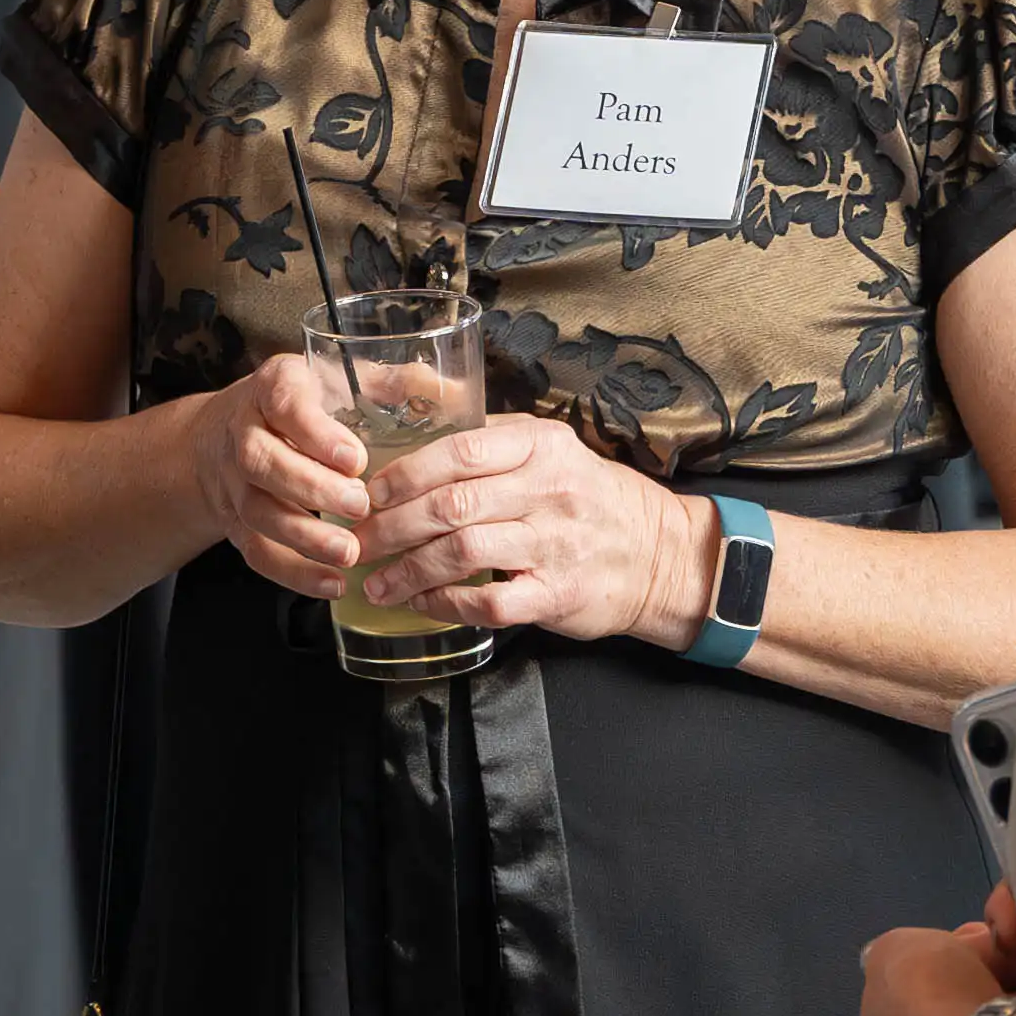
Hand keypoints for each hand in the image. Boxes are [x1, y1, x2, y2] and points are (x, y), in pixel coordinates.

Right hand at [189, 352, 375, 601]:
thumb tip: (450, 388)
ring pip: (257, 511)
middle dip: (311, 487)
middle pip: (261, 460)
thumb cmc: (304, 403)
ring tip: (349, 553)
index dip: (317, 433)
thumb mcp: (338, 376)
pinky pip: (257, 552)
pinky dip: (294, 572)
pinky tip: (332, 583)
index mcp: (274, 387)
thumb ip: (389, 382)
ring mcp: (234, 481)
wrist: (228, 428)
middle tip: (359, 506)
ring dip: (303, 537)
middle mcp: (243, 432)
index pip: (284, 404)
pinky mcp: (236, 522)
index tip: (356, 458)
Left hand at [349, 413, 705, 644]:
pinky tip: (422, 604)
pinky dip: (447, 604)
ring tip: (376, 582)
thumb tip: (404, 410)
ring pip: (464, 553)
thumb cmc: (587, 497)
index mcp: (540, 446)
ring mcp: (555, 544)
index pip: (457, 452)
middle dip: (391, 526)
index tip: (364, 493)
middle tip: (356, 542)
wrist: (658, 554)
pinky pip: (490, 602)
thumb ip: (485, 436)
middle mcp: (549, 490)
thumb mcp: (546, 449)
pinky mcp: (559, 594)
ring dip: (409, 570)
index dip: (401, 475)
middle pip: (451, 504)